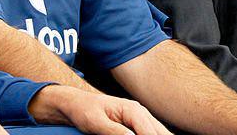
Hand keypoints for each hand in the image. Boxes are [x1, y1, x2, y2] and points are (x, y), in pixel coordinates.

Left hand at [31, 85, 171, 134]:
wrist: (76, 104)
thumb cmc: (84, 110)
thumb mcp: (95, 122)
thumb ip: (114, 131)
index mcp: (132, 110)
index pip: (149, 132)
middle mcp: (140, 113)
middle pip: (160, 132)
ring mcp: (140, 119)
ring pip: (158, 132)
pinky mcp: (136, 125)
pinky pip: (150, 133)